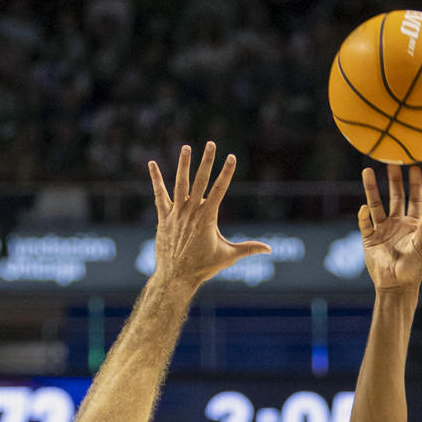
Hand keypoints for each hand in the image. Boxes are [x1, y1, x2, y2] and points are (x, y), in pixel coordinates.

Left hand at [148, 142, 270, 291]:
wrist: (177, 278)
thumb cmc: (203, 268)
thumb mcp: (228, 257)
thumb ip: (248, 248)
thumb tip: (269, 250)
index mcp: (207, 218)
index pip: (220, 189)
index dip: (226, 172)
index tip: (232, 157)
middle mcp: (191, 212)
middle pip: (201, 181)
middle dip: (207, 161)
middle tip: (211, 144)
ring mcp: (176, 213)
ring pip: (180, 184)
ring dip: (184, 165)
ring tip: (186, 147)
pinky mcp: (164, 218)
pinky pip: (159, 195)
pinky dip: (156, 179)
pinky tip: (152, 164)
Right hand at [358, 163, 421, 292]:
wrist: (396, 287)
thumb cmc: (413, 269)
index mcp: (413, 223)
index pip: (414, 198)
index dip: (415, 184)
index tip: (414, 167)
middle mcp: (397, 223)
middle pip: (395, 196)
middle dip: (393, 179)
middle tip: (391, 161)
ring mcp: (382, 229)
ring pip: (376, 204)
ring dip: (371, 189)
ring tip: (367, 171)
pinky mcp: (369, 239)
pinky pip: (365, 224)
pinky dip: (363, 216)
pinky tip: (363, 208)